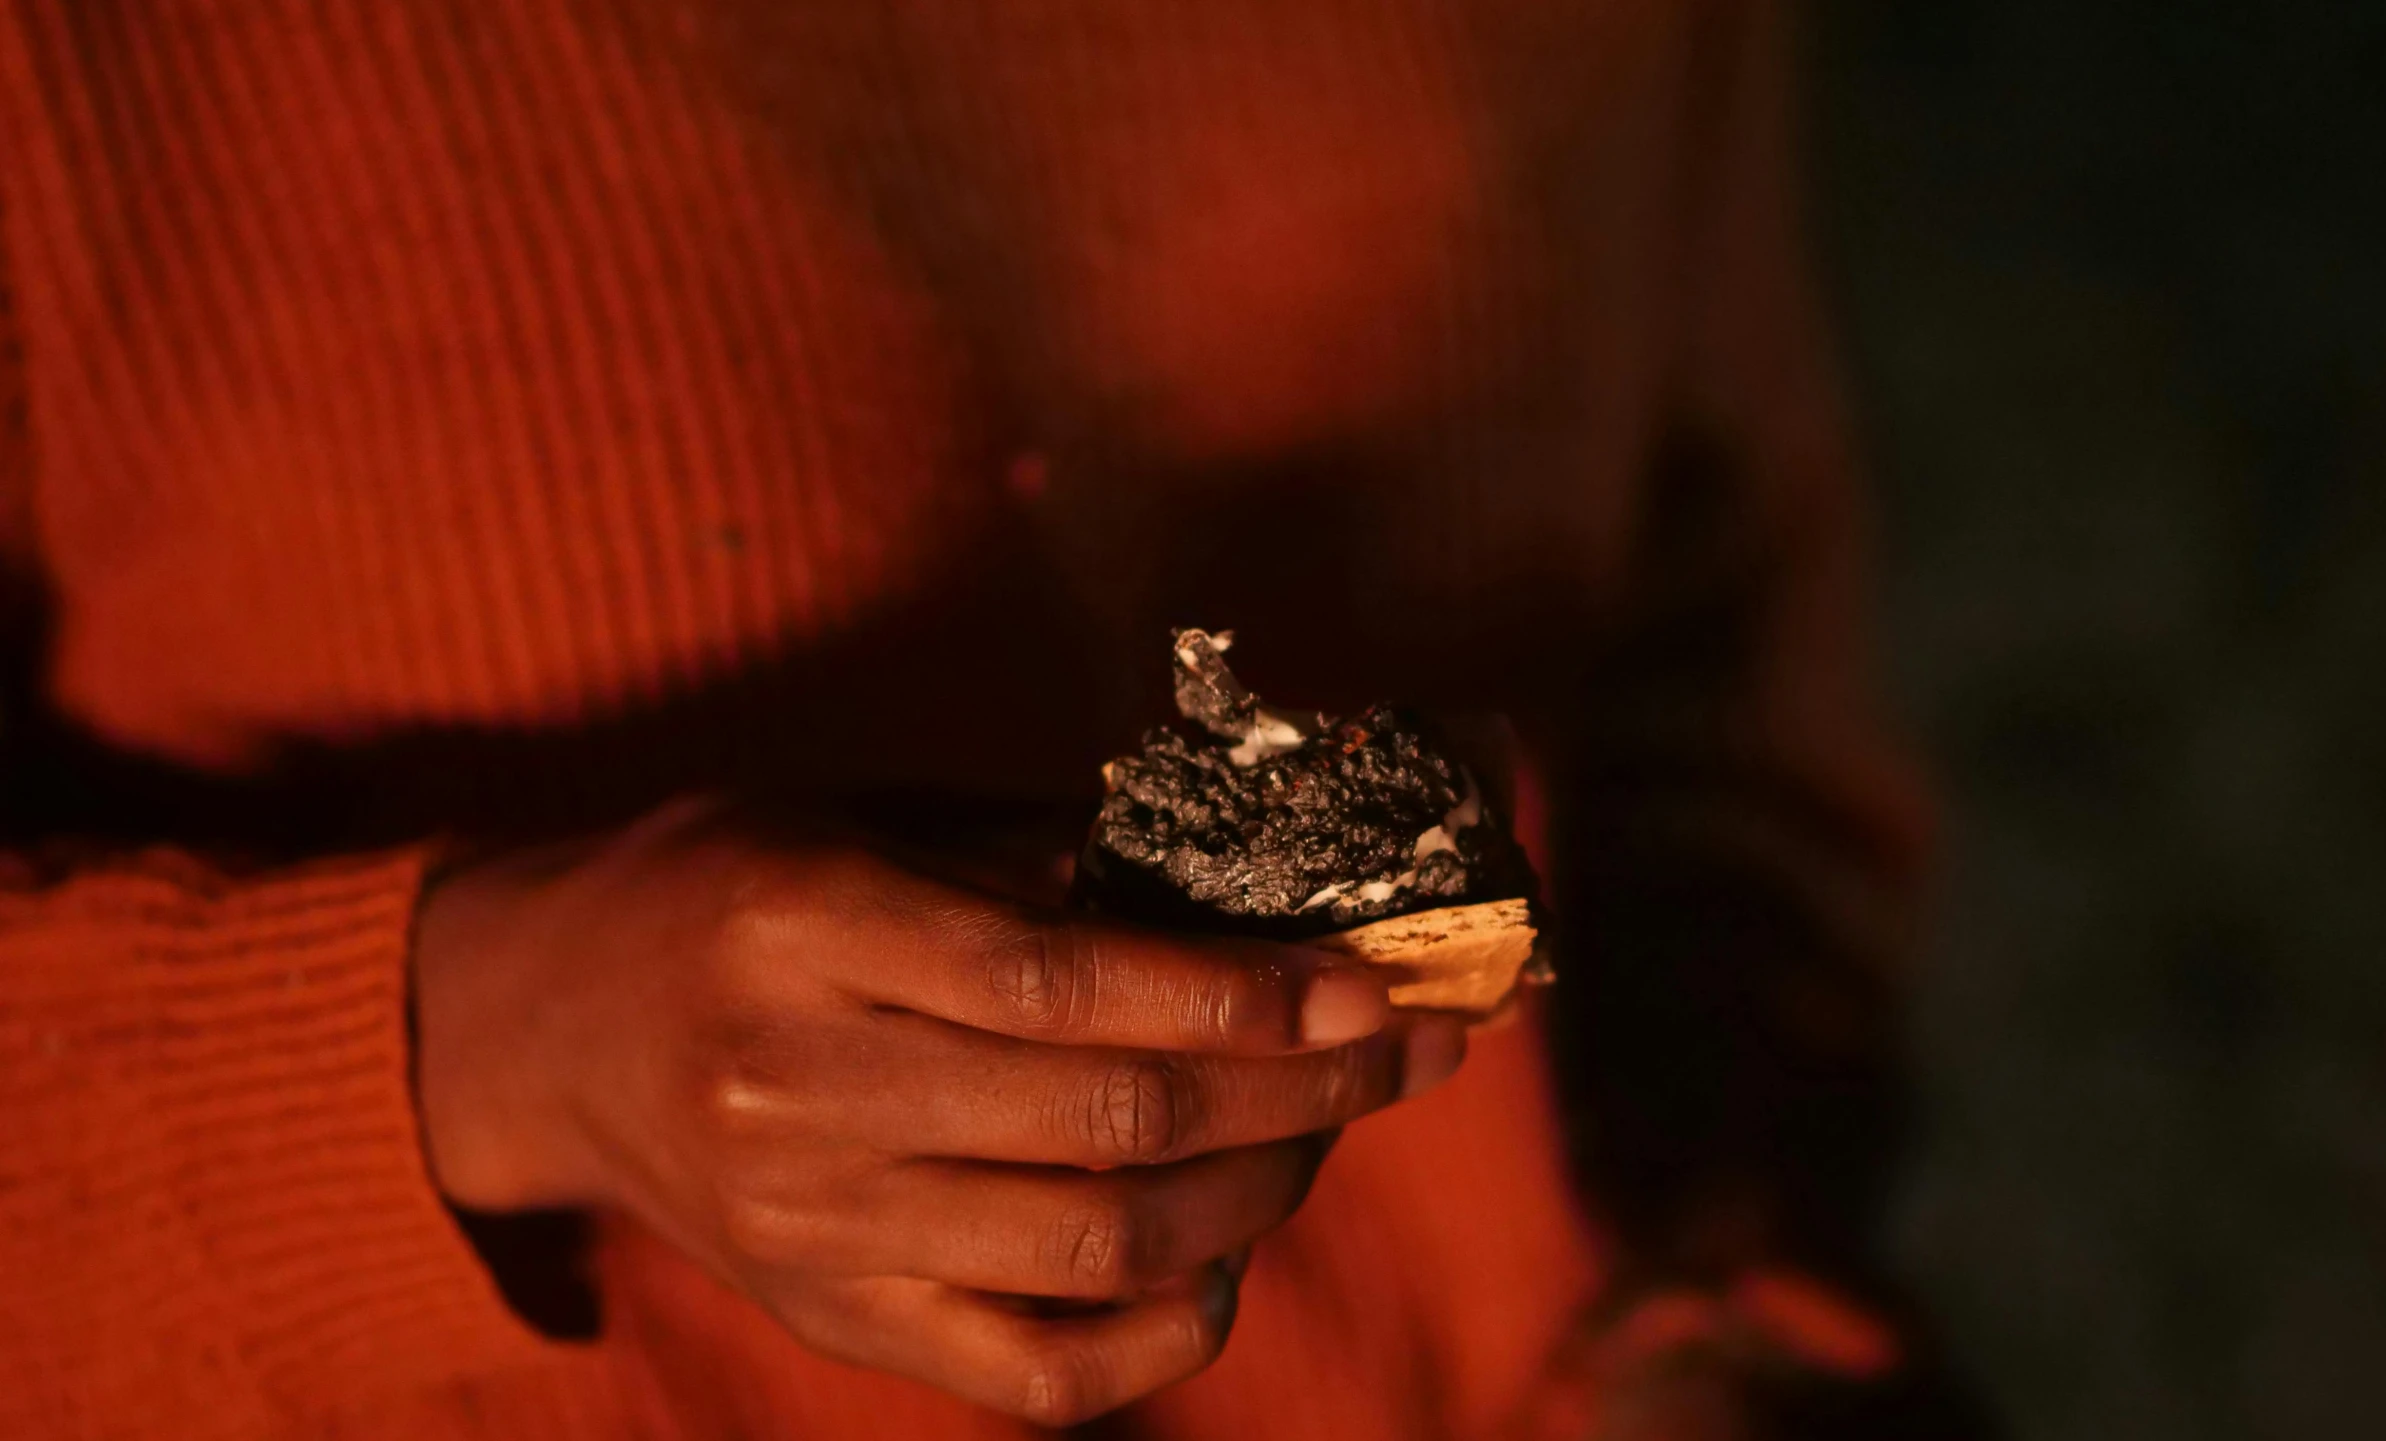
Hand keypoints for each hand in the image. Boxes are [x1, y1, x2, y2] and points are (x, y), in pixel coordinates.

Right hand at [412, 798, 1465, 1423]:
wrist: (540, 1027)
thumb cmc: (720, 888)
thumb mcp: (854, 818)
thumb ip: (1032, 856)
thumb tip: (1247, 895)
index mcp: (805, 928)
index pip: (1063, 983)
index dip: (1242, 991)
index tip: (1374, 984)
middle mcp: (798, 1086)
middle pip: (1107, 1122)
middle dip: (1298, 1089)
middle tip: (1407, 1049)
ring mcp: (810, 1227)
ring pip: (1094, 1246)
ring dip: (1257, 1195)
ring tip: (1324, 1131)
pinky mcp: (826, 1318)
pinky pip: (1029, 1375)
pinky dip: (1156, 1335)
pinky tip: (1219, 1263)